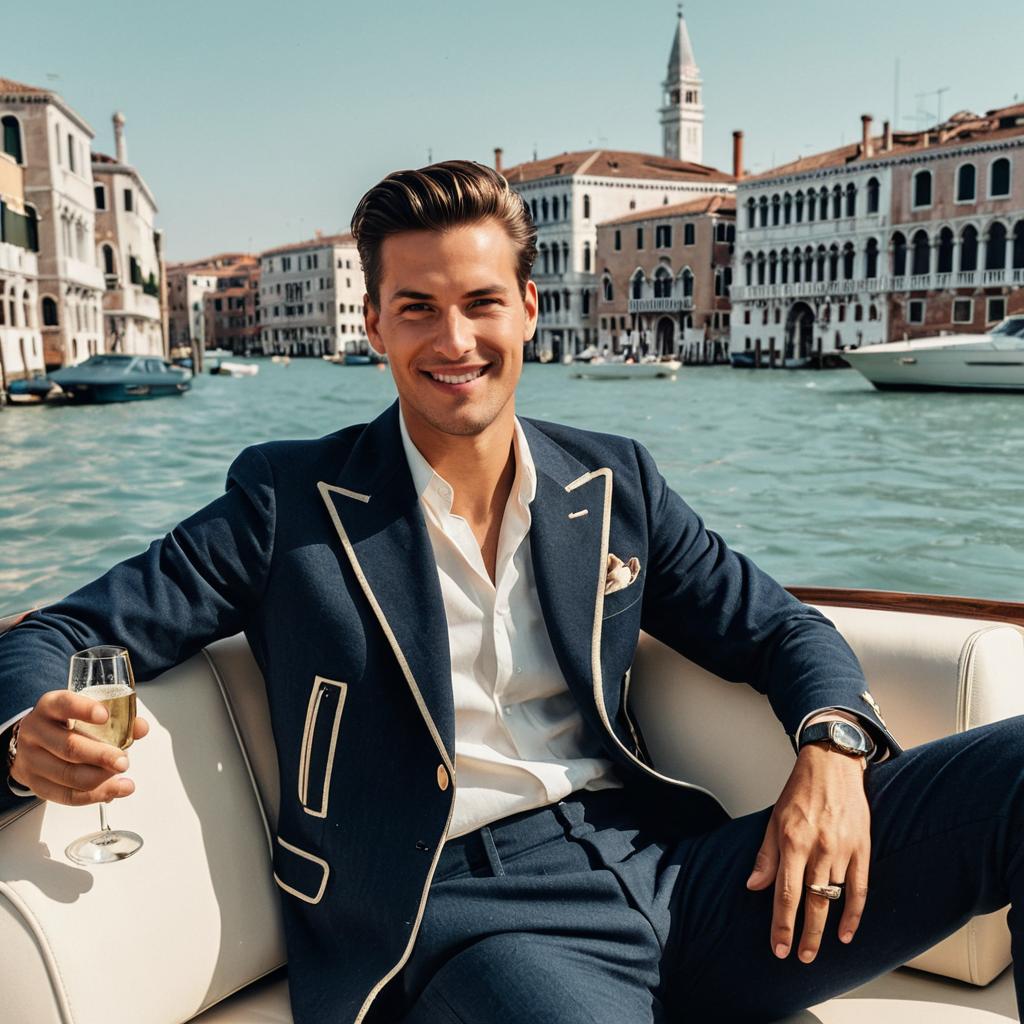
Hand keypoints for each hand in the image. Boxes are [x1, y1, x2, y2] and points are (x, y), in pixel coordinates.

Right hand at [9, 690, 148, 804]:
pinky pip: (65, 795)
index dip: (84, 709)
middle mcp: (35, 731)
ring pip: (67, 774)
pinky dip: (93, 796)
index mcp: (49, 707)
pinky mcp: (35, 784)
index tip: (105, 716)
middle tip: (124, 762)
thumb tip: (140, 728)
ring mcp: (31, 759)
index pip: (63, 704)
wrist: (33, 743)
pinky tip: (112, 792)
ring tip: (123, 780)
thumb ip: (117, 717)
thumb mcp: (86, 712)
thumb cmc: (66, 724)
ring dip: (100, 780)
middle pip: (69, 746)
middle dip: (101, 756)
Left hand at [745, 743, 869, 963]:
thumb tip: (754, 886)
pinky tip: (846, 932)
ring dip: (825, 926)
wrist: (832, 764)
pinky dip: (854, 914)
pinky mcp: (862, 848)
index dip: (782, 924)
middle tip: (799, 958)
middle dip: (804, 934)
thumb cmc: (799, 791)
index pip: (785, 892)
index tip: (779, 948)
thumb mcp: (774, 818)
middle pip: (812, 901)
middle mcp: (818, 847)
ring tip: (815, 947)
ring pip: (834, 897)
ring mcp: (842, 849)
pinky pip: (860, 889)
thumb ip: (766, 855)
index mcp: (792, 840)